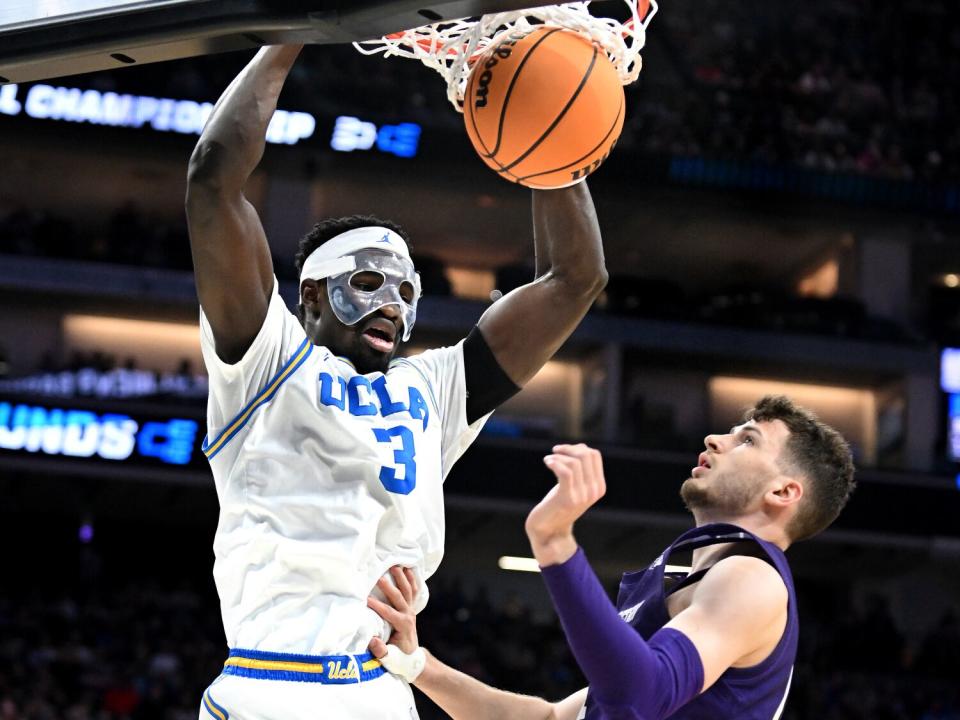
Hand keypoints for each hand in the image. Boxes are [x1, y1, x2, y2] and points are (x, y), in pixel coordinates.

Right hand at [367, 566, 418, 655]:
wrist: (411, 659)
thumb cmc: (397, 659)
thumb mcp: (388, 659)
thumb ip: (380, 651)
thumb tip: (372, 640)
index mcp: (403, 626)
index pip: (389, 613)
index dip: (377, 606)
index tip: (365, 600)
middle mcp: (409, 616)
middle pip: (399, 598)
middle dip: (388, 587)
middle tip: (379, 577)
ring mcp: (411, 610)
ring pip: (408, 590)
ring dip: (401, 578)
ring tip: (395, 566)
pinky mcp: (410, 608)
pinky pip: (413, 590)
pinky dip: (411, 579)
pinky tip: (407, 568)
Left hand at [525, 444, 605, 565]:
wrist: (549, 531)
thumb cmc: (558, 504)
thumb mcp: (575, 485)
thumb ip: (581, 469)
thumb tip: (581, 447)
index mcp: (599, 487)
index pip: (595, 455)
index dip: (577, 448)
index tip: (563, 451)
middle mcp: (594, 491)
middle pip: (586, 455)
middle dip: (568, 449)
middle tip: (555, 452)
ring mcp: (582, 496)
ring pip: (574, 462)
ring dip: (558, 456)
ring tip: (549, 460)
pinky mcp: (567, 499)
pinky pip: (565, 472)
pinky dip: (554, 462)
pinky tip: (547, 462)